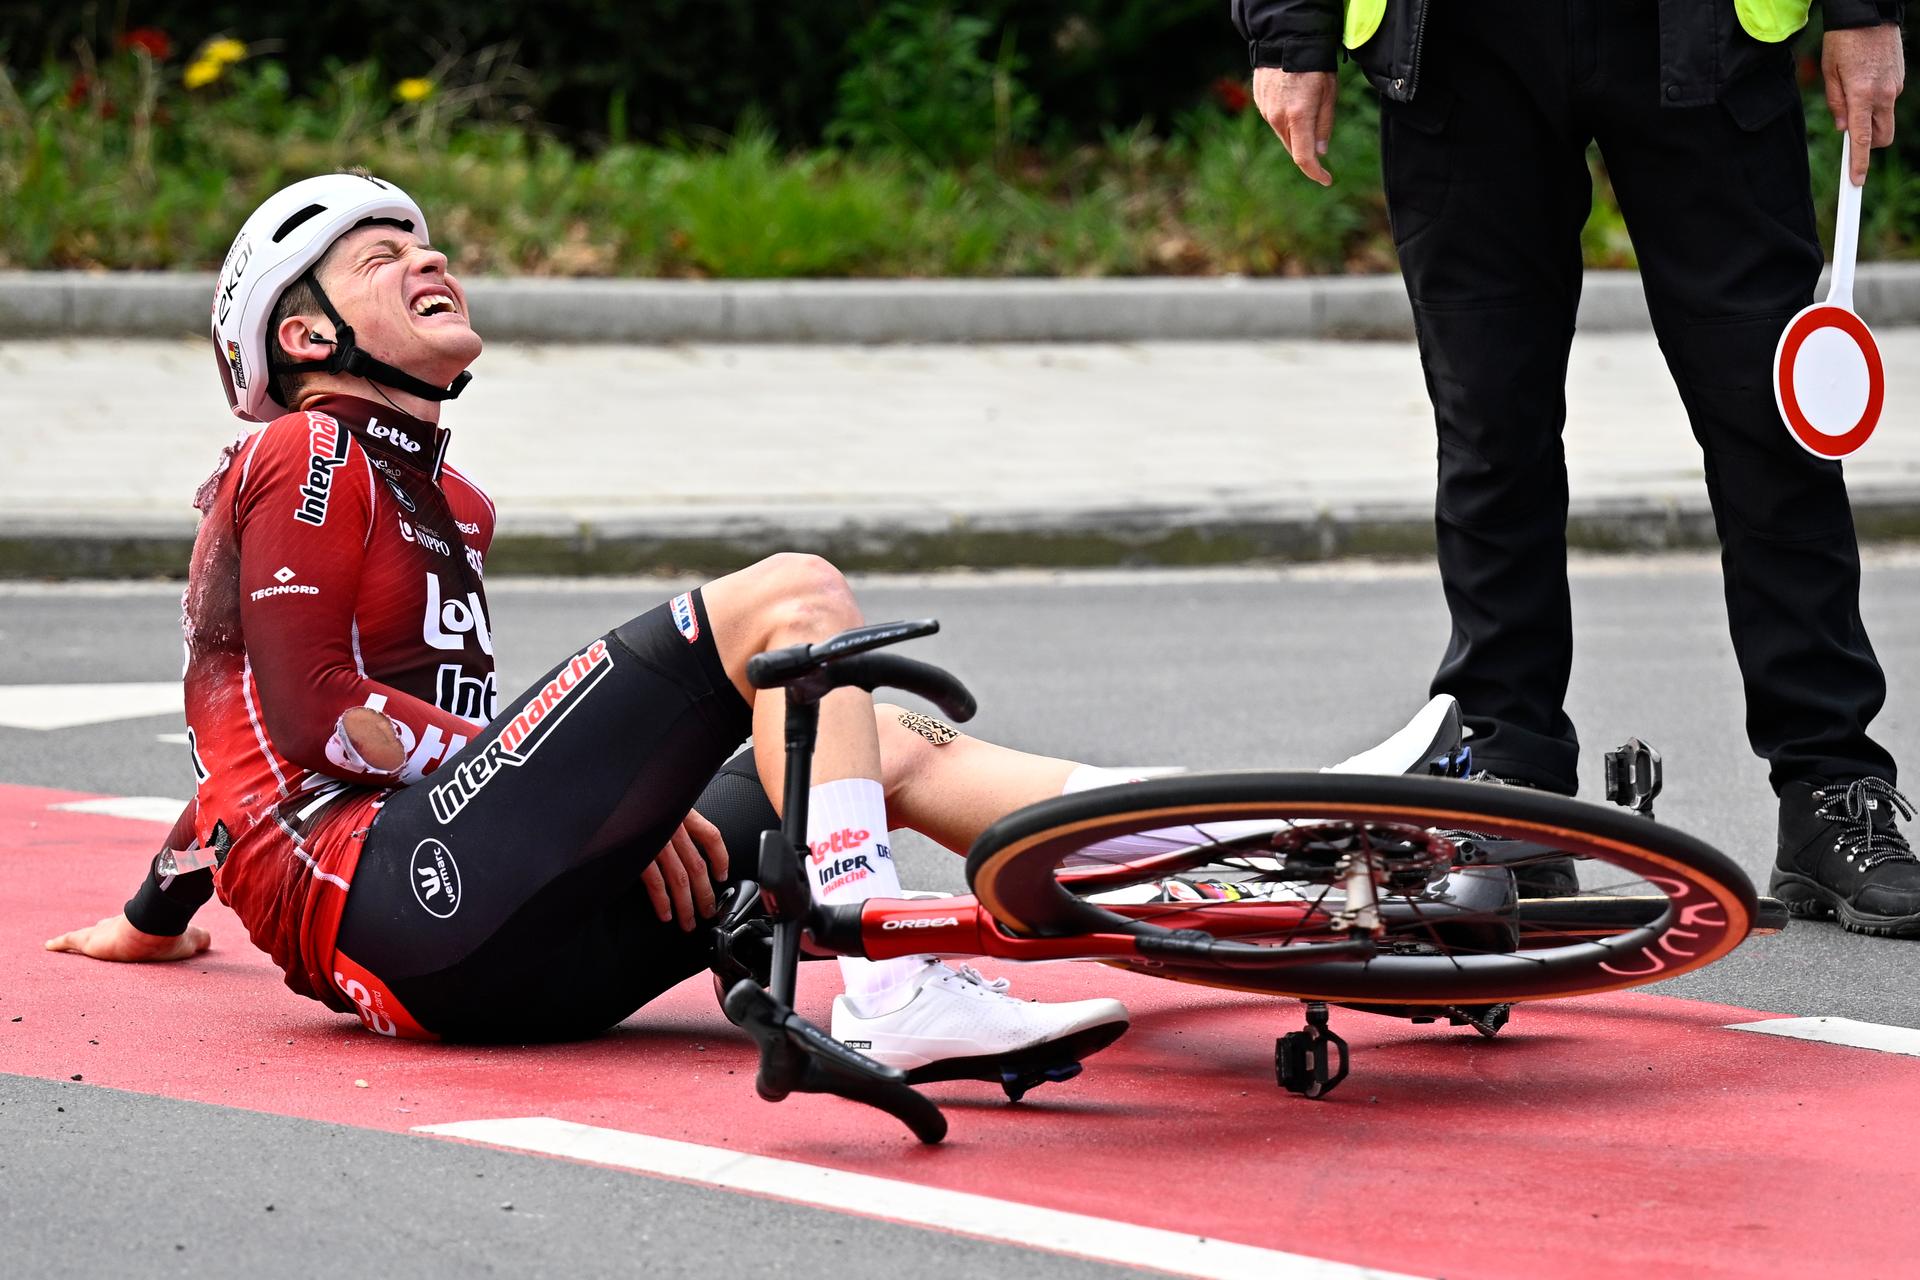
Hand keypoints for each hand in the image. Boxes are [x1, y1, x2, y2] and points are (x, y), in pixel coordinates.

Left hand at [45, 913, 210, 962]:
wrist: (152, 932)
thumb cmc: (169, 937)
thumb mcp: (190, 940)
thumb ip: (199, 938)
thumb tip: (211, 940)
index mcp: (139, 926)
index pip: (130, 924)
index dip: (125, 927)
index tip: (125, 930)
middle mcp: (119, 925)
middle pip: (106, 926)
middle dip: (103, 930)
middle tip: (99, 934)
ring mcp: (102, 932)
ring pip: (88, 934)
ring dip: (80, 939)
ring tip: (67, 943)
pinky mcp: (89, 941)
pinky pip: (70, 941)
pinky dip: (60, 943)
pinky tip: (48, 946)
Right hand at [640, 808, 728, 931]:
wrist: (610, 796)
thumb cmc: (634, 800)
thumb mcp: (659, 802)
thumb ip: (671, 817)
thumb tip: (679, 838)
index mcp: (680, 812)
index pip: (710, 837)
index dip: (721, 858)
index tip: (722, 875)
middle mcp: (672, 827)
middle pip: (697, 866)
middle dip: (705, 893)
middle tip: (708, 911)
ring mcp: (656, 841)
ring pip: (680, 879)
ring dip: (686, 905)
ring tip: (689, 922)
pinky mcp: (639, 854)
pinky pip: (655, 882)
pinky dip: (662, 901)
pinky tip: (666, 914)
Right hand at [1253, 67, 1338, 185]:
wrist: (1286, 39)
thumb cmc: (1314, 65)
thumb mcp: (1329, 94)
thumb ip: (1324, 126)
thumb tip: (1320, 152)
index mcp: (1298, 117)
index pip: (1304, 158)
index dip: (1316, 173)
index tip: (1326, 180)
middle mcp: (1278, 118)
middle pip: (1293, 147)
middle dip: (1307, 150)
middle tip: (1320, 144)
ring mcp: (1266, 111)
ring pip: (1283, 134)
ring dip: (1295, 132)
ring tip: (1306, 108)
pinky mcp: (1260, 103)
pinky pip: (1274, 119)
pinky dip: (1285, 118)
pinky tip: (1292, 99)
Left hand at [1823, 24, 1905, 183]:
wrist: (1870, 14)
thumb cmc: (1844, 41)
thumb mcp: (1829, 72)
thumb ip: (1836, 103)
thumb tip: (1843, 128)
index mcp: (1863, 95)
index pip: (1862, 139)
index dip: (1859, 163)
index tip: (1857, 181)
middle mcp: (1884, 94)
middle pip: (1881, 137)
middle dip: (1868, 143)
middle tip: (1851, 134)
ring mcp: (1896, 87)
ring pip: (1885, 118)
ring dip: (1871, 119)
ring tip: (1854, 95)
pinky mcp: (1900, 79)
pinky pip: (1888, 100)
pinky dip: (1876, 101)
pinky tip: (1864, 80)